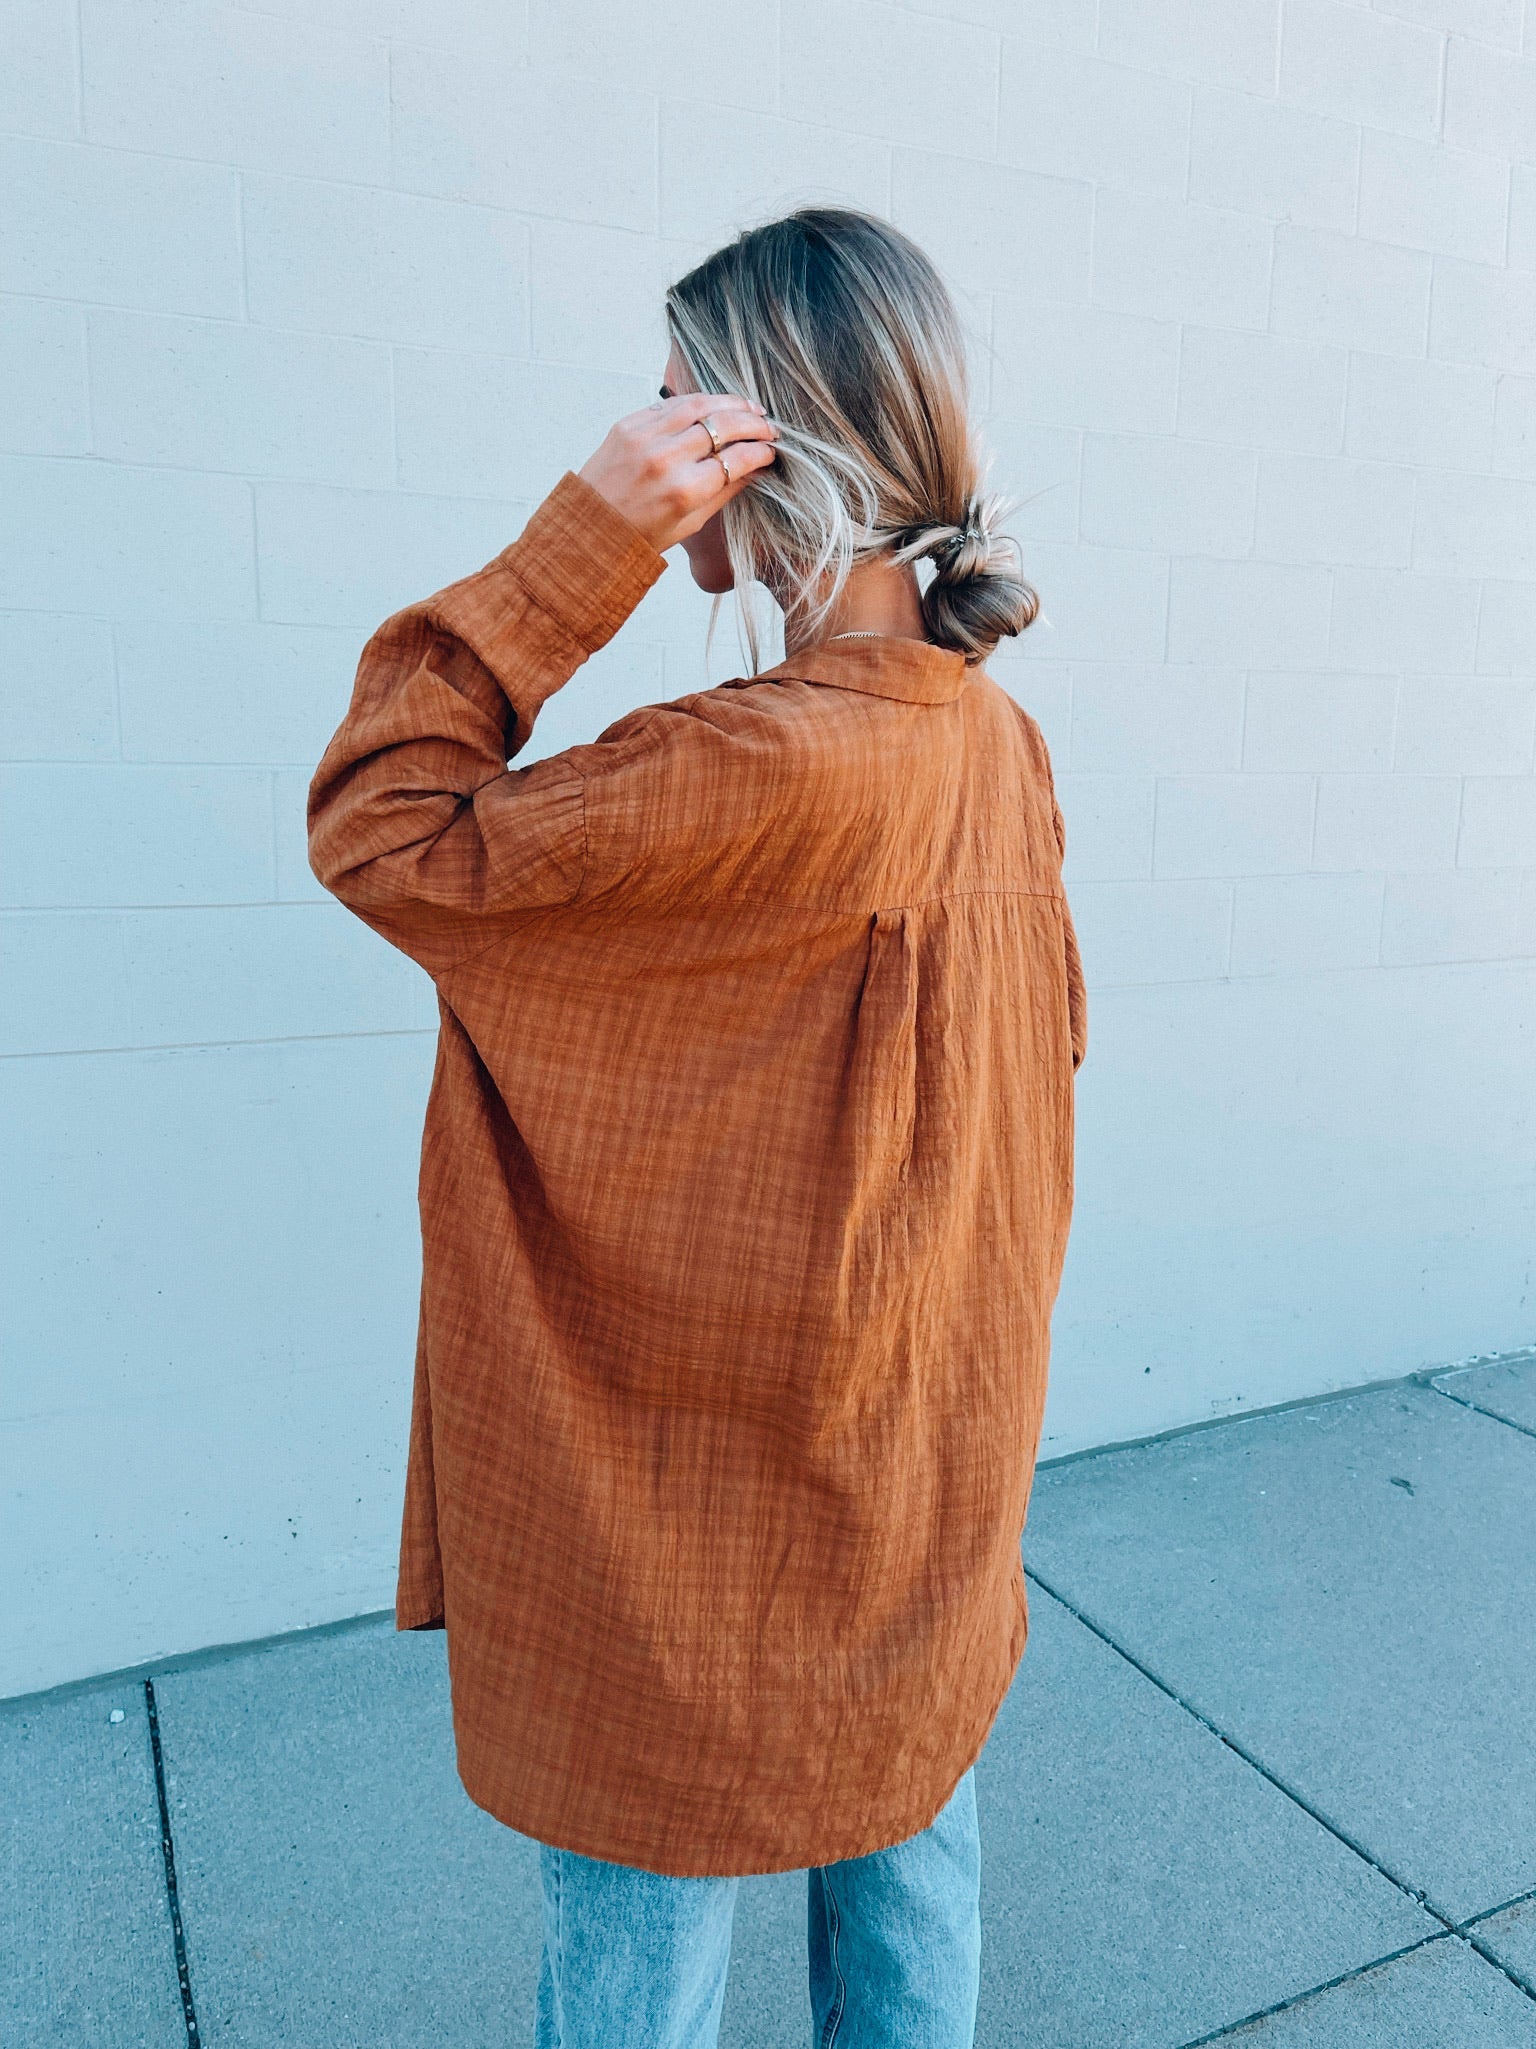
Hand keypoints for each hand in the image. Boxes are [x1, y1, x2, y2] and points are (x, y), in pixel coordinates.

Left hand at [578, 393, 777, 551]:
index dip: (761, 451)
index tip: (772, 450)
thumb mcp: (689, 524)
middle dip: (753, 423)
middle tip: (769, 426)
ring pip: (699, 404)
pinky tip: (713, 405)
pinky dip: (697, 401)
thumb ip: (724, 492)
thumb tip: (756, 469)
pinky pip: (671, 403)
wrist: (588, 527)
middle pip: (724, 425)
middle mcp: (666, 459)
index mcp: (684, 490)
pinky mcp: (629, 423)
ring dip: (730, 402)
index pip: (737, 458)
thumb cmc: (640, 535)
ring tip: (749, 407)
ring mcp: (645, 436)